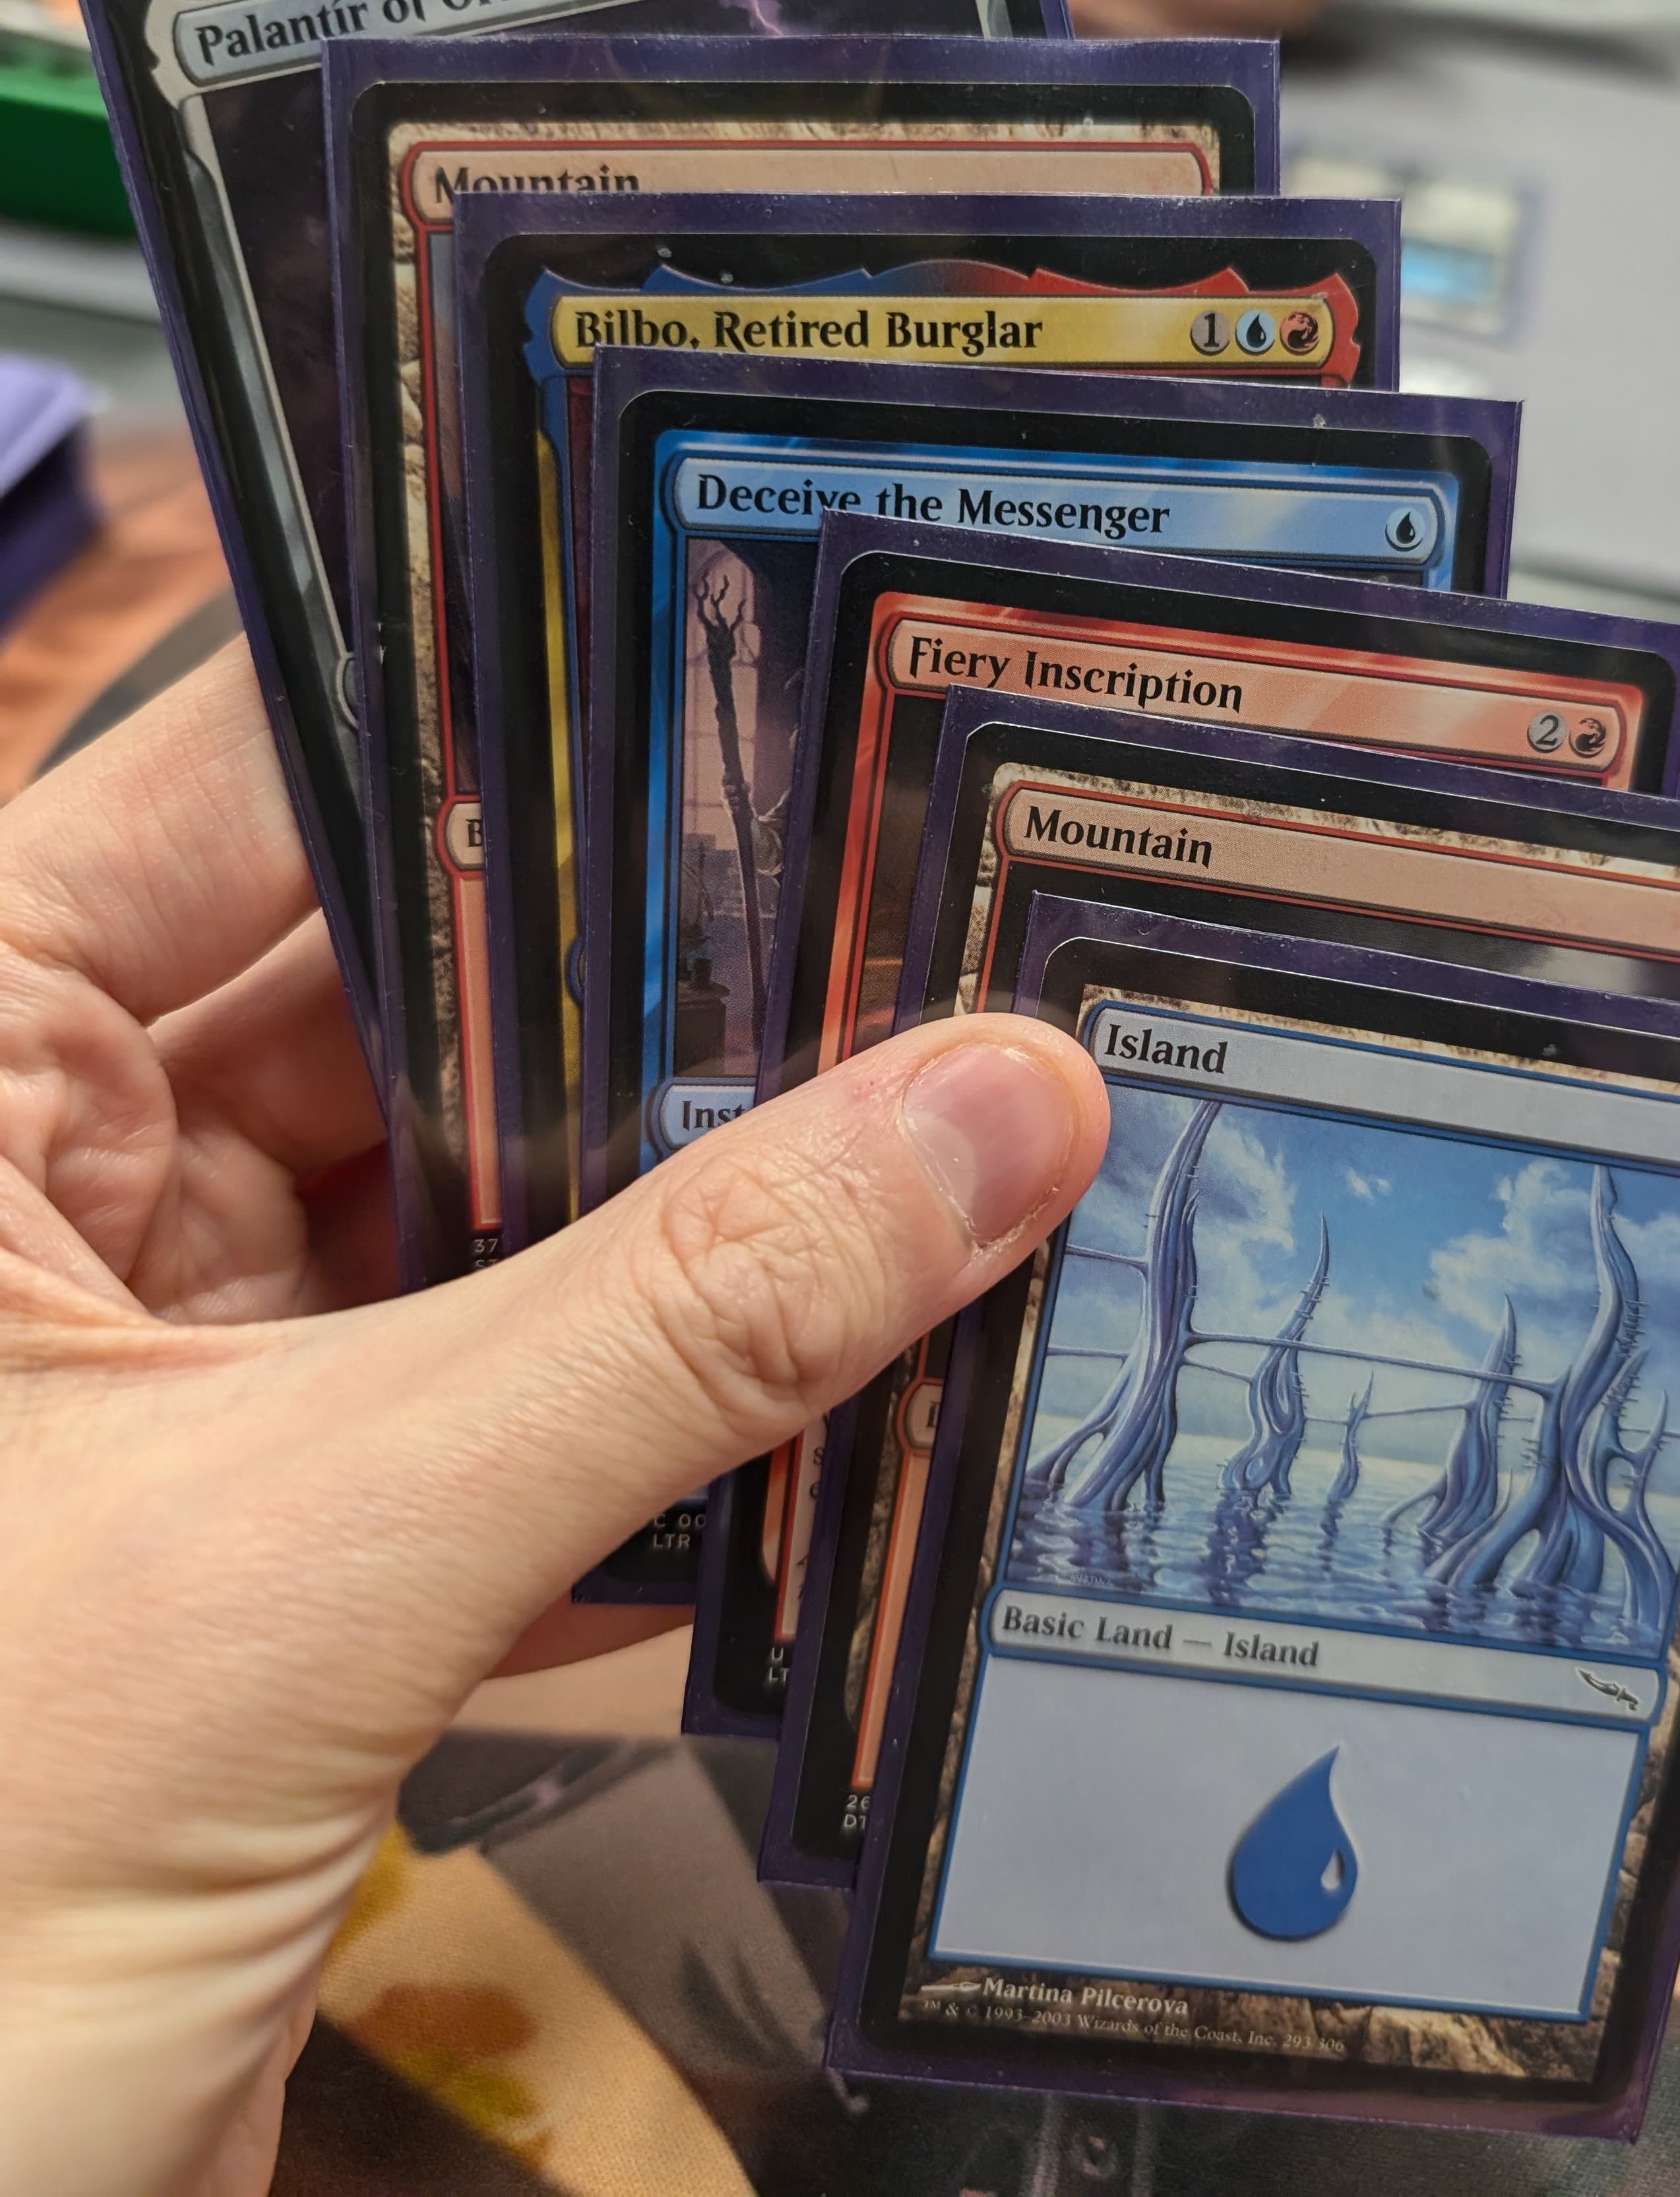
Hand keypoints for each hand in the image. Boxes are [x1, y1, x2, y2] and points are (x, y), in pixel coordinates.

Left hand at [0, 646, 1107, 2196]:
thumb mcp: (296, 1563)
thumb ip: (668, 1328)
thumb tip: (995, 1116)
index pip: (266, 793)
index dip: (527, 741)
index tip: (790, 705)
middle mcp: (34, 1180)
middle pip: (407, 1000)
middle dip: (661, 1005)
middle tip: (934, 947)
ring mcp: (150, 1362)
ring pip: (475, 1212)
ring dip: (688, 1224)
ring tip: (946, 1142)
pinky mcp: (253, 1534)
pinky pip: (490, 1402)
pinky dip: (654, 1415)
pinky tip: (844, 1391)